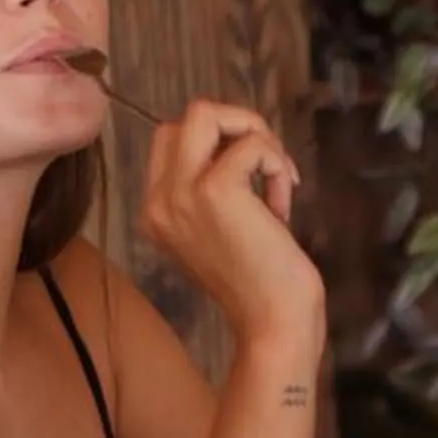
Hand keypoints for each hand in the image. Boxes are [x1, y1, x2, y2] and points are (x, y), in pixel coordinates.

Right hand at [136, 99, 318, 344]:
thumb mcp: (224, 230)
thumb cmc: (261, 284)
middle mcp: (158, 199)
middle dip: (237, 128)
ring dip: (255, 134)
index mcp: (156, 210)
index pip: (173, 139)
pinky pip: (251, 143)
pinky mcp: (216, 190)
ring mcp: (181, 193)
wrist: (273, 325)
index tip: (253, 182)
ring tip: (276, 178)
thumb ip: (216, 188)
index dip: (220, 145)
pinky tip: (281, 209)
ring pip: (206, 112)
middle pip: (187, 118)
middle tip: (267, 167)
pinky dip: (276, 165)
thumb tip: (244, 142)